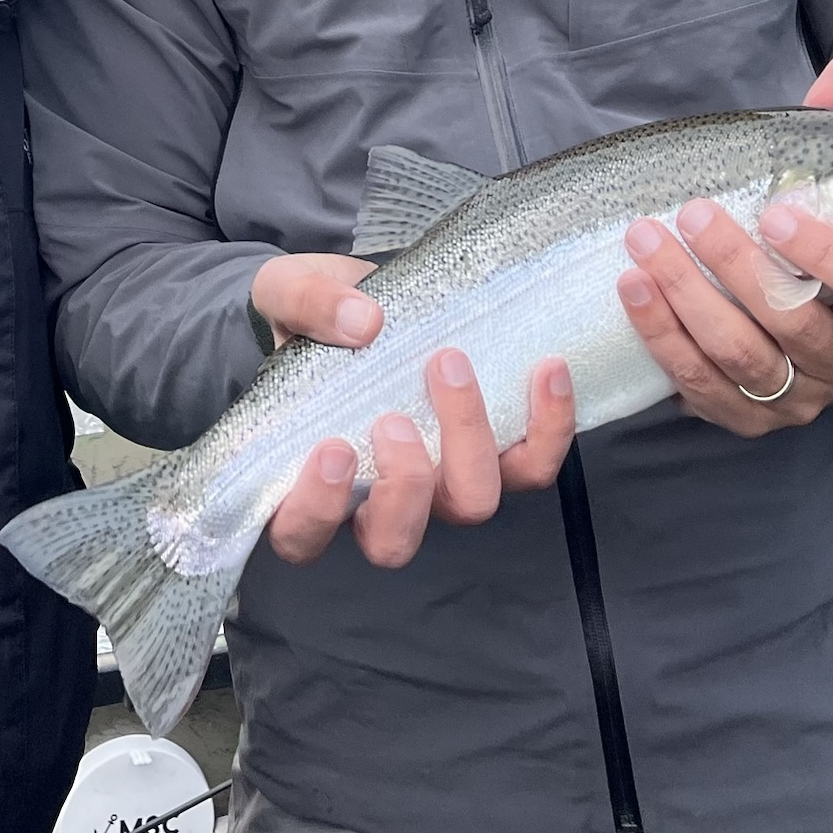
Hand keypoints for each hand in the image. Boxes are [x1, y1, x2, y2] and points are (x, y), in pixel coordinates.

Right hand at [250, 253, 575, 566]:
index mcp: (313, 478)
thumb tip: (363, 324)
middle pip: (394, 540)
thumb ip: (307, 304)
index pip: (301, 534)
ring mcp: (441, 481)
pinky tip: (545, 370)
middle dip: (401, 486)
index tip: (332, 448)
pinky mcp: (495, 452)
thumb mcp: (285, 292)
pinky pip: (532, 466)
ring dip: (468, 444)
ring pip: (470, 505)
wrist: (369, 295)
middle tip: (392, 419)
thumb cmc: (311, 315)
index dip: (316, 510)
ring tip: (449, 365)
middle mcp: (379, 497)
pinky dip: (547, 427)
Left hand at [615, 45, 832, 434]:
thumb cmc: (797, 240)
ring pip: (738, 354)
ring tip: (640, 241)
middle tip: (686, 213)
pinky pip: (697, 384)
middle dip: (733, 265)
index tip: (778, 212)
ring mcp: (794, 399)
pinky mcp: (741, 417)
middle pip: (792, 323)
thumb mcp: (820, 185)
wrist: (768, 313)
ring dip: (684, 295)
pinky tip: (630, 289)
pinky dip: (660, 335)